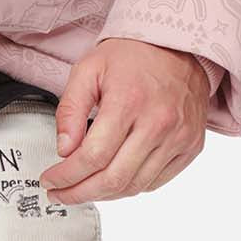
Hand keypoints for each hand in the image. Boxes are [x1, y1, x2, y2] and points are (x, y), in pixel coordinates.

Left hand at [39, 38, 208, 204]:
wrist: (178, 45)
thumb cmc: (131, 56)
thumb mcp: (88, 70)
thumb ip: (70, 110)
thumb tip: (64, 150)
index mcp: (129, 101)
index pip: (93, 156)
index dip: (67, 176)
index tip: (50, 180)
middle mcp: (158, 123)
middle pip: (114, 179)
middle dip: (80, 193)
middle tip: (61, 194)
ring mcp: (179, 137)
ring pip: (135, 186)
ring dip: (104, 195)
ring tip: (82, 189)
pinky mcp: (191, 146)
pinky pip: (156, 181)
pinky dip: (131, 187)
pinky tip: (112, 179)